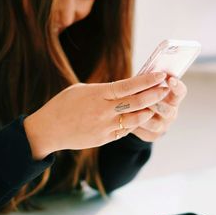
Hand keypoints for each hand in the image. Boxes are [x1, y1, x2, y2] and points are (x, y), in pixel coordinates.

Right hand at [24, 73, 168, 159]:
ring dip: (149, 110)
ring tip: (157, 103)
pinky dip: (134, 123)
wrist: (49, 130)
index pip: (129, 86)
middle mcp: (104, 110)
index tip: (161, 76)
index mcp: (98, 94)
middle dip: (155, 94)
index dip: (148, 81)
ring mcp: (105, 127)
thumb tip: (124, 89)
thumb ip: (104, 90)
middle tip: (166, 88)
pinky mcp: (105, 139)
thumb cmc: (63, 105)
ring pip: (136, 119)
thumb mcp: (81, 89)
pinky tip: (140, 116)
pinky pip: (125, 130)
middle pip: (137, 102)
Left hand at [132, 77, 186, 141]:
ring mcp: (162, 126)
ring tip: (131, 107)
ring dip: (142, 115)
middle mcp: (171, 114)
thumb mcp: (150, 88)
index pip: (181, 92)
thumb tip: (143, 74)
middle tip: (144, 94)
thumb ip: (149, 83)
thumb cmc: (145, 97)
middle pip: (168, 111)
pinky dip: (133, 124)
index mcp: (173, 99)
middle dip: (155, 102)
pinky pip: (142, 130)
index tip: (170, 79)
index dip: (177, 86)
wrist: (140, 118)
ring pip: (154, 124)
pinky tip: (125, 117)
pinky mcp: (151, 136)